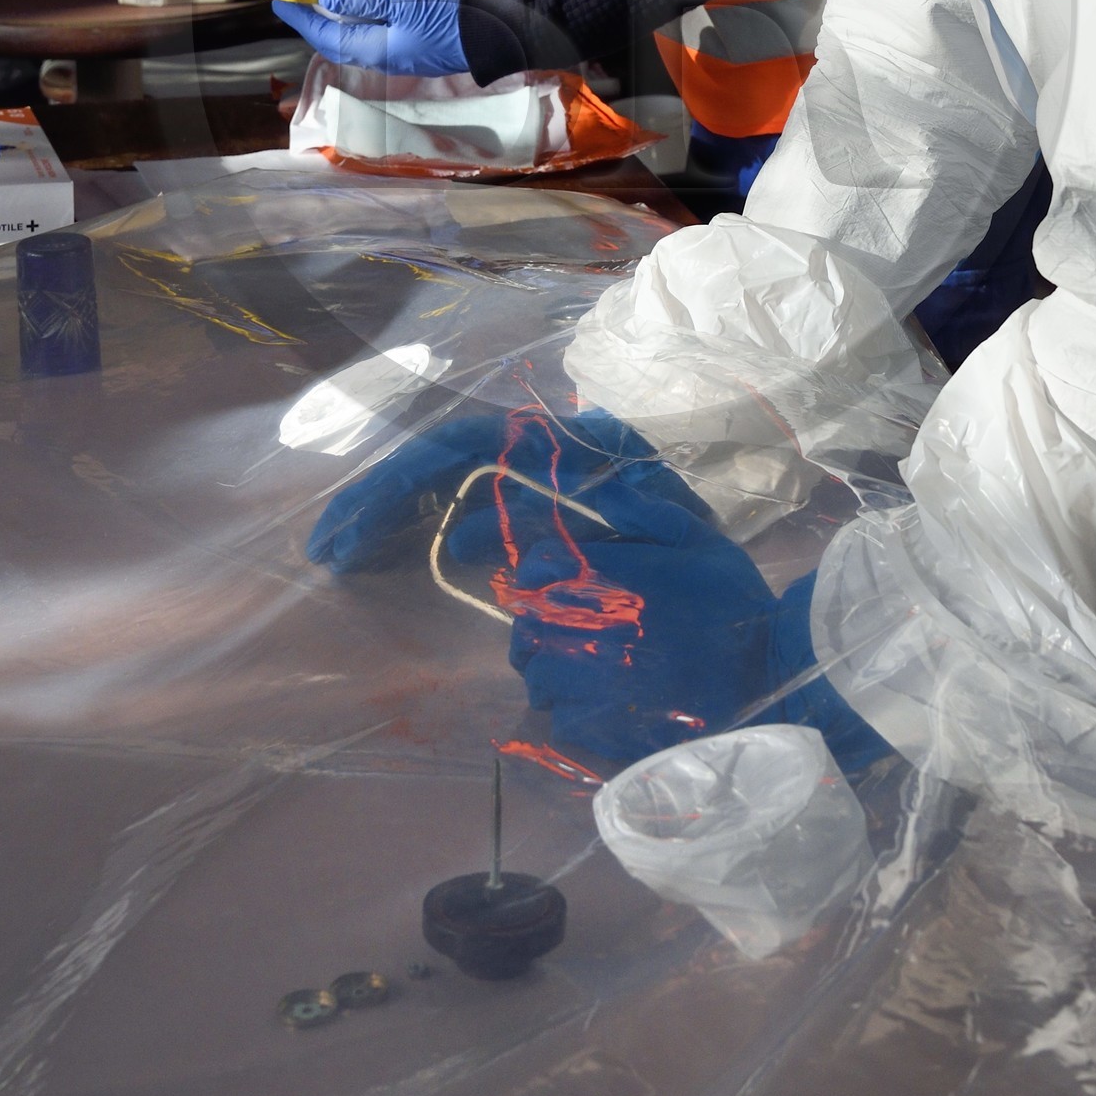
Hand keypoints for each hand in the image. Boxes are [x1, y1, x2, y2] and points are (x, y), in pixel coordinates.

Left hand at [272, 0, 465, 76]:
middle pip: (338, 41)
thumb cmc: (452, 20)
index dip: (301, 20)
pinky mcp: (415, 43)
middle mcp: (383, 57)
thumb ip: (365, 1)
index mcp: (375, 51)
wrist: (498, 34)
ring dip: (339, 19)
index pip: (325, 37)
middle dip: (316, 22)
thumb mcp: (405, 3)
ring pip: (358, 37)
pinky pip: (377, 32)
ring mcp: (400, 52)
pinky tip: (364, 0)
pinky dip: (362, 17)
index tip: (280, 1)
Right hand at [305, 405, 703, 574]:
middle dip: (384, 498)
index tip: (353, 532)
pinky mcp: (563, 533)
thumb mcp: (644, 559)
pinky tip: (394, 560)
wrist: (768, 650)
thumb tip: (469, 538)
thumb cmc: (714, 612)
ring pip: (458, 487)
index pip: (471, 444)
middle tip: (327, 548)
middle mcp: (566, 458)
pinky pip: (480, 521)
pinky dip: (431, 534)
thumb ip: (562, 541)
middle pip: (451, 460)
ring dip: (398, 515)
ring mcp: (562, 495)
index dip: (401, 482)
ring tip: (345, 552)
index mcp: (585, 452)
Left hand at [504, 487, 781, 761]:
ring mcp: (585, 677)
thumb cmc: (732, 601)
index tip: (559, 587)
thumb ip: (641, 513)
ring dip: (554, 673)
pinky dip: (574, 714)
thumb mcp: (695, 539)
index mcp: (600, 573)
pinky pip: (560, 719)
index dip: (541, 575)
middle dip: (542, 628)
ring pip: (537, 674)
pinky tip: (606, 708)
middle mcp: (581, 622)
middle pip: (526, 624)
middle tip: (574, 634)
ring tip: (588, 675)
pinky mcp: (598, 725)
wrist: (766, 671)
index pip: (535, 565)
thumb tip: (597, 492)